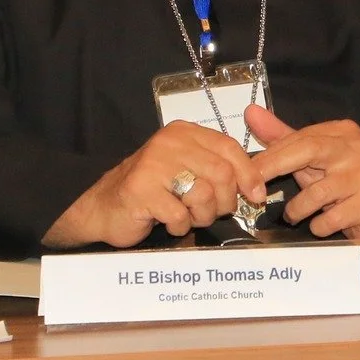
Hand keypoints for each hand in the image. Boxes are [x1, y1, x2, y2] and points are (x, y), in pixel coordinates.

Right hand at [42, 122, 265, 248]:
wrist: (102, 208)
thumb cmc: (152, 191)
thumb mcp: (187, 169)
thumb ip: (217, 169)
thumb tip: (257, 186)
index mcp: (184, 132)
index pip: (229, 148)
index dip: (249, 174)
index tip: (256, 195)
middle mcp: (169, 143)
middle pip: (221, 173)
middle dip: (225, 200)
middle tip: (215, 213)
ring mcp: (153, 165)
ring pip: (203, 194)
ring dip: (203, 216)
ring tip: (189, 218)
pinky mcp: (140, 191)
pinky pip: (179, 215)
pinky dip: (180, 226)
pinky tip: (168, 223)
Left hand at [245, 105, 359, 245]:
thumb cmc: (341, 181)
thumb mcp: (312, 158)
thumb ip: (282, 137)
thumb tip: (251, 112)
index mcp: (342, 132)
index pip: (300, 138)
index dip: (270, 155)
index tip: (246, 171)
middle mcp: (356, 148)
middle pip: (307, 151)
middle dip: (274, 168)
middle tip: (252, 190)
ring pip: (315, 194)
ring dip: (297, 211)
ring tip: (296, 215)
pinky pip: (329, 220)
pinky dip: (318, 227)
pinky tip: (323, 224)